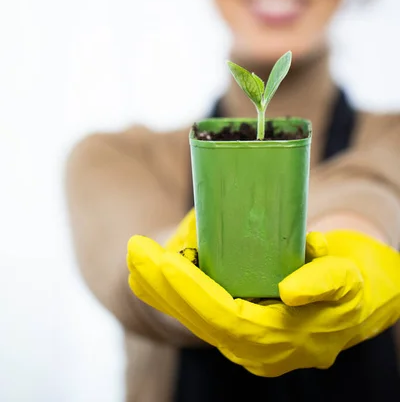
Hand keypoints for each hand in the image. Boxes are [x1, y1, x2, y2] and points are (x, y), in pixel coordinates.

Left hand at [127, 211, 399, 376]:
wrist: (372, 294)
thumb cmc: (363, 281)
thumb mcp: (351, 278)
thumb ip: (325, 283)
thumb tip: (288, 291)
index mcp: (284, 338)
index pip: (226, 318)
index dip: (191, 292)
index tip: (162, 260)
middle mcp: (261, 347)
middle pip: (201, 319)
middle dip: (163, 287)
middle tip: (135, 251)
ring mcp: (251, 337)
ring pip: (197, 317)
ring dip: (162, 289)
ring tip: (135, 257)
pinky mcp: (246, 320)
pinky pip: (204, 310)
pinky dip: (176, 292)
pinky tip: (152, 273)